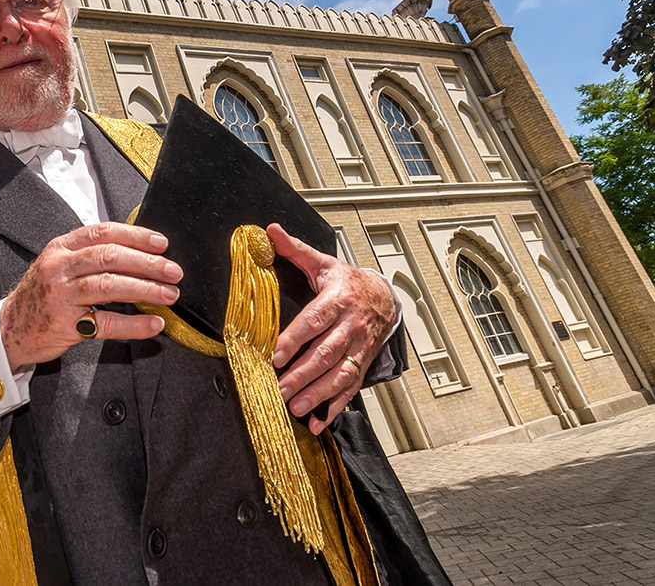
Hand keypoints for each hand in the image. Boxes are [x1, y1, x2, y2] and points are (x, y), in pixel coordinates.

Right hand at [0, 222, 180, 371]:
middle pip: (110, 257)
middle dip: (147, 263)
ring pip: (110, 286)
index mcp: (61, 247)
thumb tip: (137, 254)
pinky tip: (153, 323)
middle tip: (173, 271)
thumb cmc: (40, 296)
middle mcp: (59, 267)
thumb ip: (88, 256)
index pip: (103, 233)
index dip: (135, 235)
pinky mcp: (65, 324)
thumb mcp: (57, 266)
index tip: (161, 244)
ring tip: (169, 295)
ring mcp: (61, 295)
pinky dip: (134, 323)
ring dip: (145, 289)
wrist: (9, 329)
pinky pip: (106, 322)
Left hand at [267, 223, 396, 434]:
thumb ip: (295, 250)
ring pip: (340, 374)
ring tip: (296, 408)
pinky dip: (335, 408)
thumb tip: (270, 231)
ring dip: (318, 394)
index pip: (315, 320)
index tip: (275, 353)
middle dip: (303, 373)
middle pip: (326, 352)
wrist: (385, 296)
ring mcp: (359, 347)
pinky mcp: (363, 363)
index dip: (295, 338)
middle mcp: (351, 326)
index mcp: (338, 299)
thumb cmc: (347, 281)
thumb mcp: (323, 263)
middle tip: (281, 389)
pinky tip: (318, 423)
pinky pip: (351, 388)